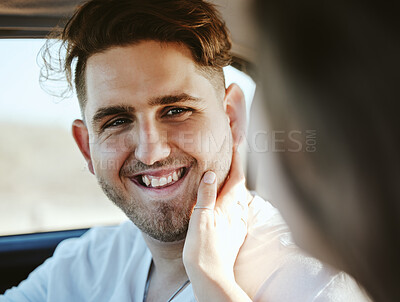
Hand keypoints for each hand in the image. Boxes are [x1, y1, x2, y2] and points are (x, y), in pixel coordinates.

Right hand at [183, 150, 250, 301]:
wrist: (211, 276)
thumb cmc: (203, 250)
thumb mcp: (200, 220)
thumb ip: (206, 196)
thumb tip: (212, 173)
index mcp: (228, 205)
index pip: (236, 173)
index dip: (237, 153)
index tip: (236, 134)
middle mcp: (237, 210)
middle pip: (240, 179)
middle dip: (237, 160)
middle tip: (233, 142)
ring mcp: (237, 220)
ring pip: (239, 191)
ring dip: (235, 175)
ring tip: (230, 161)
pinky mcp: (235, 228)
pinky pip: (236, 203)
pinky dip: (233, 191)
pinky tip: (227, 192)